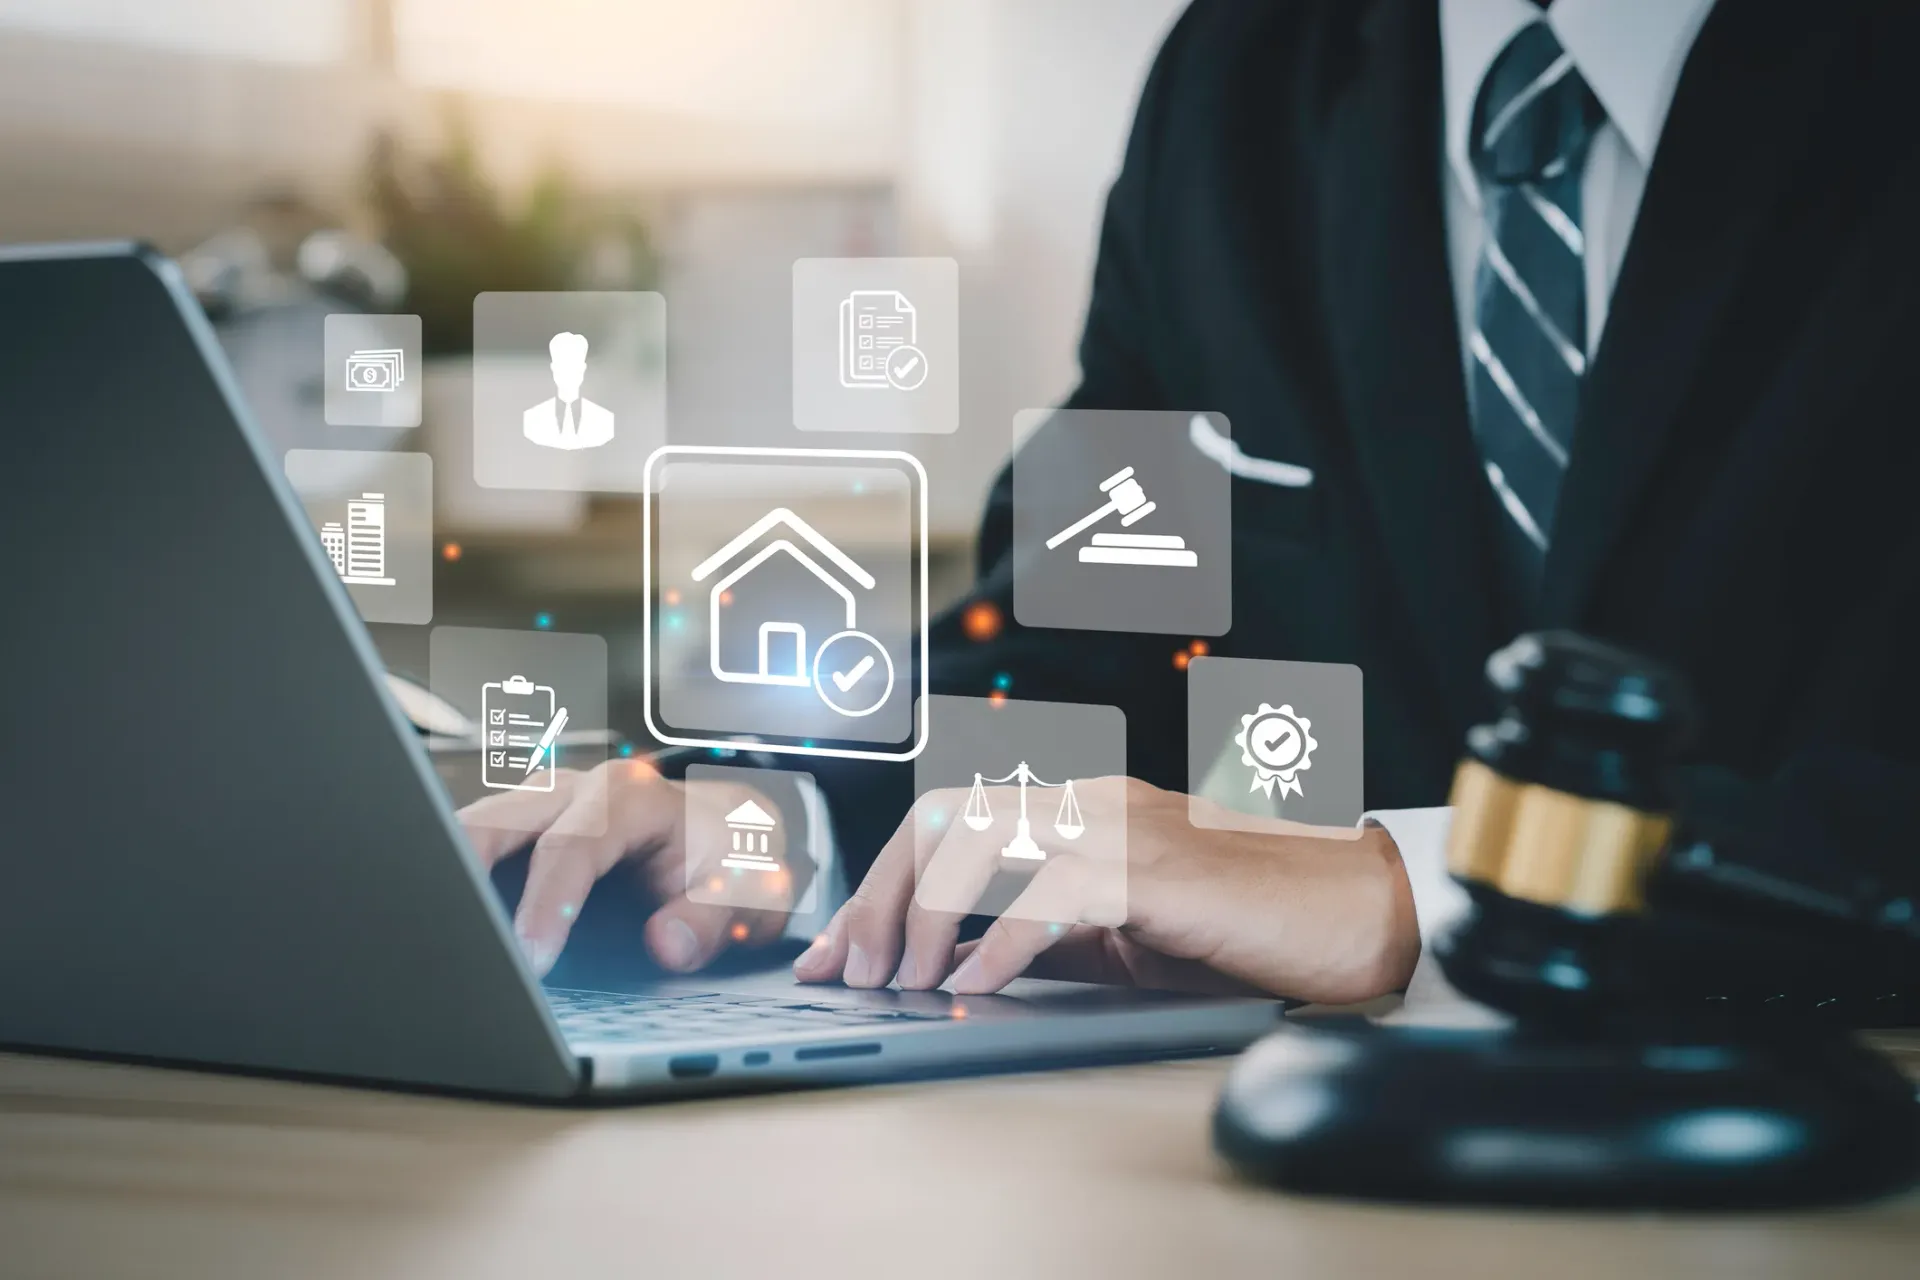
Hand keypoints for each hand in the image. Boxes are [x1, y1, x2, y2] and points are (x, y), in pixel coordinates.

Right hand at [459, 760, 793, 977]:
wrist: (726, 831)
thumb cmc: (729, 856)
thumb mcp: (746, 887)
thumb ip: (711, 917)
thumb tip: (665, 945)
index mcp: (629, 796)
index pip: (572, 846)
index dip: (547, 903)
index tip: (531, 959)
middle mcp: (574, 791)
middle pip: (496, 821)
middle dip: (460, 872)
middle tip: (446, 940)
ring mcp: (539, 808)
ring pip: (473, 832)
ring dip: (450, 879)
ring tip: (434, 940)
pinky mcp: (521, 833)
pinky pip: (477, 854)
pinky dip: (459, 888)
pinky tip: (452, 932)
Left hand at [793, 776, 1418, 1002]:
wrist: (1356, 915)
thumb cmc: (1251, 926)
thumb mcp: (1127, 935)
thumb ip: (1053, 935)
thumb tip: (963, 967)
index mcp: (1079, 808)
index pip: (949, 820)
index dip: (879, 881)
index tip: (835, 947)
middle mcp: (1091, 801)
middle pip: (944, 820)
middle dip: (877, 894)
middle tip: (845, 967)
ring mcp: (1122, 825)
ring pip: (982, 841)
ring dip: (923, 916)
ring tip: (900, 981)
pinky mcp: (1155, 868)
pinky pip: (1053, 895)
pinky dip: (998, 944)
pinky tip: (970, 986)